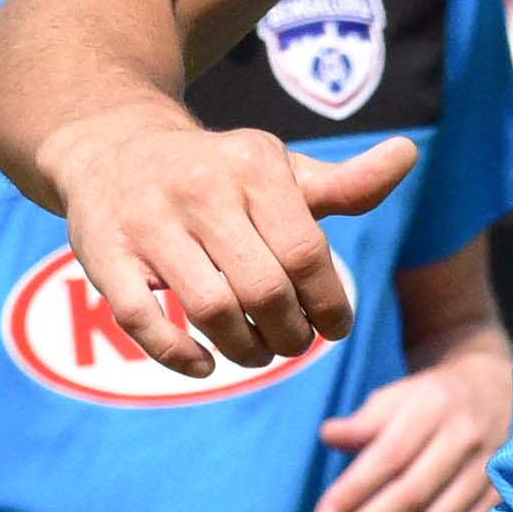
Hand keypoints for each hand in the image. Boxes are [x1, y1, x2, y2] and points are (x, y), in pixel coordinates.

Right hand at [50, 108, 418, 382]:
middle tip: (293, 343)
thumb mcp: (278, 170)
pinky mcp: (104, 254)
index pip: (305, 253)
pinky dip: (179, 356)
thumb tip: (408, 157)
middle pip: (263, 290)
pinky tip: (205, 364)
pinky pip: (143, 319)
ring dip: (244, 350)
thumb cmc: (216, 172)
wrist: (112, 147)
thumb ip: (344, 184)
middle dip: (289, 334)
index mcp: (252, 166)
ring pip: (211, 309)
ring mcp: (147, 222)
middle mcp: (199, 189)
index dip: (329, 303)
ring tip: (257, 352)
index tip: (334, 328)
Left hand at [307, 346, 512, 511]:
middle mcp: (465, 441)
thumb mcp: (397, 397)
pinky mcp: (498, 501)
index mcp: (434, 407)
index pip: (390, 456)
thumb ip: (364, 421)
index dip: (354, 490)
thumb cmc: (432, 400)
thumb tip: (328, 436)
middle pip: (411, 496)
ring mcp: (487, 474)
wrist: (497, 394)